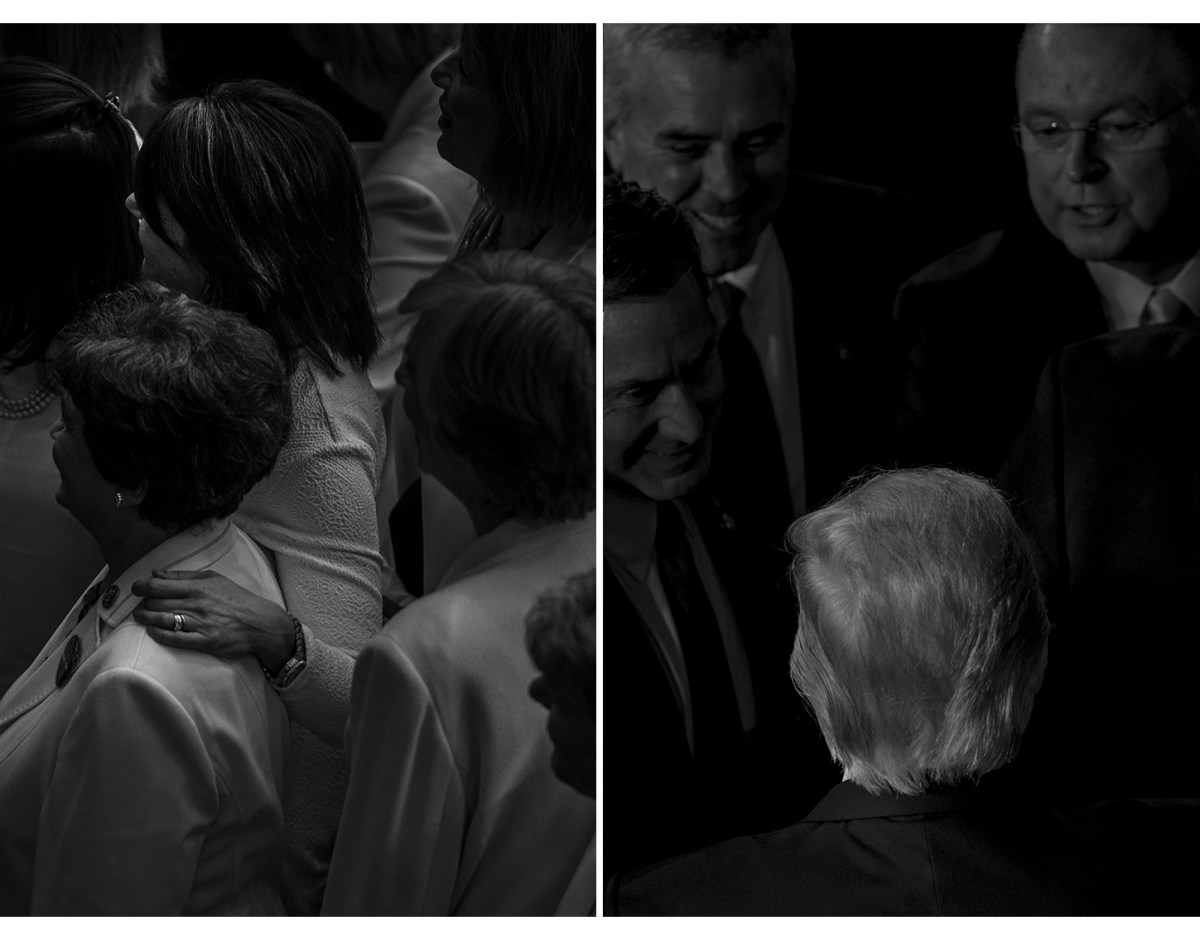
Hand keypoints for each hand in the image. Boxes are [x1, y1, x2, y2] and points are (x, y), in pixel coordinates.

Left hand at [130, 569, 295, 672]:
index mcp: (198, 587)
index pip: (158, 585)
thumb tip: (156, 573)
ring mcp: (200, 623)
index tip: (136, 589)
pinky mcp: (204, 641)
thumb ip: (183, 576)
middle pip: (156, 603)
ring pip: (161, 619)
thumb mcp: (213, 579)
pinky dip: (159, 634)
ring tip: (142, 617)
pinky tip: (153, 631)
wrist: (259, 622)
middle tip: (141, 605)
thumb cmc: (236, 599)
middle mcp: (196, 604)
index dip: (140, 587)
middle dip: (143, 604)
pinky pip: (174, 638)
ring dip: (146, 618)